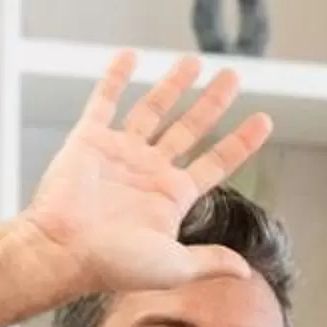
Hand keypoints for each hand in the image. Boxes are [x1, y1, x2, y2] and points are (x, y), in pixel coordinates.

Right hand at [16, 52, 273, 291]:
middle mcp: (149, 170)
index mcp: (172, 195)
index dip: (240, 141)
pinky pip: (104, 101)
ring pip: (152, 109)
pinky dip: (115, 77)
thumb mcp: (174, 266)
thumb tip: (245, 271)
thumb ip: (210, 260)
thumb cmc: (114, 265)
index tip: (263, 119)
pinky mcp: (88, 140)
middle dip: (211, 102)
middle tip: (232, 76)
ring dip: (172, 84)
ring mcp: (119, 153)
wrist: (62, 252)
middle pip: (189, 128)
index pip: (216, 161)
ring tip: (192, 60)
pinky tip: (129, 55)